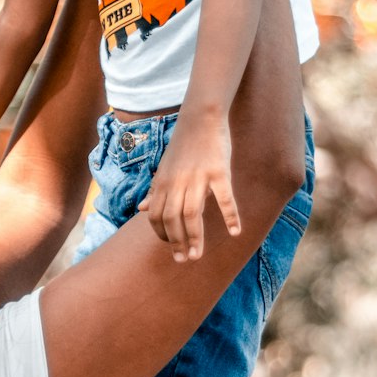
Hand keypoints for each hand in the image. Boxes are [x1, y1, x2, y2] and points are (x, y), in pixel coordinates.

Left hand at [138, 109, 239, 261]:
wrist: (201, 117)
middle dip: (176, 242)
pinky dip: (230, 215)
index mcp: (163, 182)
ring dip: (195, 237)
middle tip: (185, 260)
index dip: (161, 234)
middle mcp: (177, 182)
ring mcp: (197, 177)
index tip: (171, 247)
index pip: (156, 216)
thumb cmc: (183, 144)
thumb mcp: (164, 168)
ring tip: (198, 255)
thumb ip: (154, 190)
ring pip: (193, 213)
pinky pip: (224, 197)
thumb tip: (141, 209)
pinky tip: (235, 232)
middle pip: (172, 218)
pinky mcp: (218, 171)